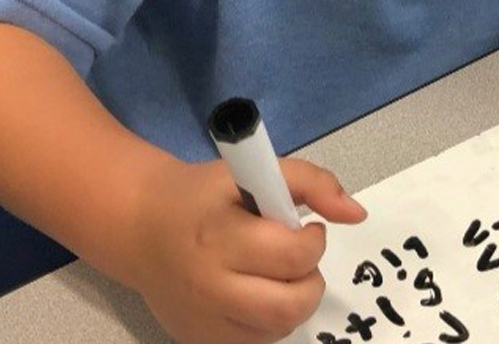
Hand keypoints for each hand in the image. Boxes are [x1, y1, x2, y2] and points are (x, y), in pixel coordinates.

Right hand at [122, 158, 367, 343]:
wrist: (141, 227)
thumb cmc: (204, 197)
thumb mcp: (254, 171)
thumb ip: (312, 182)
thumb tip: (357, 215)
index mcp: (219, 237)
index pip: (291, 255)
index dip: (312, 241)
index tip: (305, 229)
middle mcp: (209, 286)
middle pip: (288, 306)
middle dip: (309, 281)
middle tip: (296, 260)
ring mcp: (203, 321)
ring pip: (278, 329)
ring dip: (293, 302)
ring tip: (276, 276)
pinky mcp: (200, 341)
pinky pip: (257, 342)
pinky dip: (269, 321)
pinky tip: (256, 294)